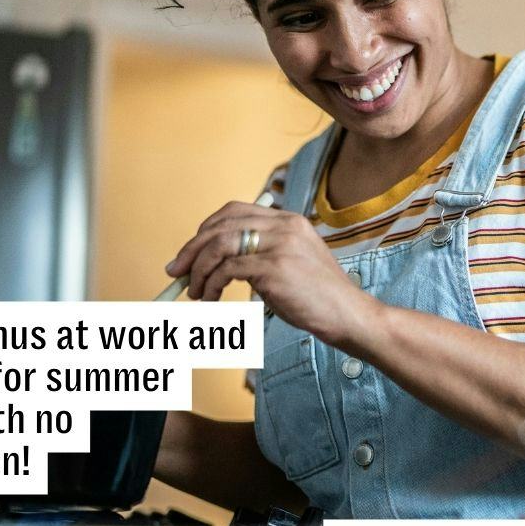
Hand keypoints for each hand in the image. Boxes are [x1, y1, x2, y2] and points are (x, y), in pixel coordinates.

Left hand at [165, 200, 381, 346]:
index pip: (235, 211)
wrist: (348, 315)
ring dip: (199, 270)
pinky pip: (228, 269)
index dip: (206, 228)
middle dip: (192, 250)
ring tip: (195, 292)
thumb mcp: (292, 263)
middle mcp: (284, 226)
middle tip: (176, 272)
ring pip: (219, 246)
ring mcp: (280, 245)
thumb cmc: (318, 297)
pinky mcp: (274, 268)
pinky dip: (211, 284)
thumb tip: (217, 262)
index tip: (191, 251)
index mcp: (289, 220)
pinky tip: (210, 299)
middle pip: (221, 226)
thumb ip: (263, 254)